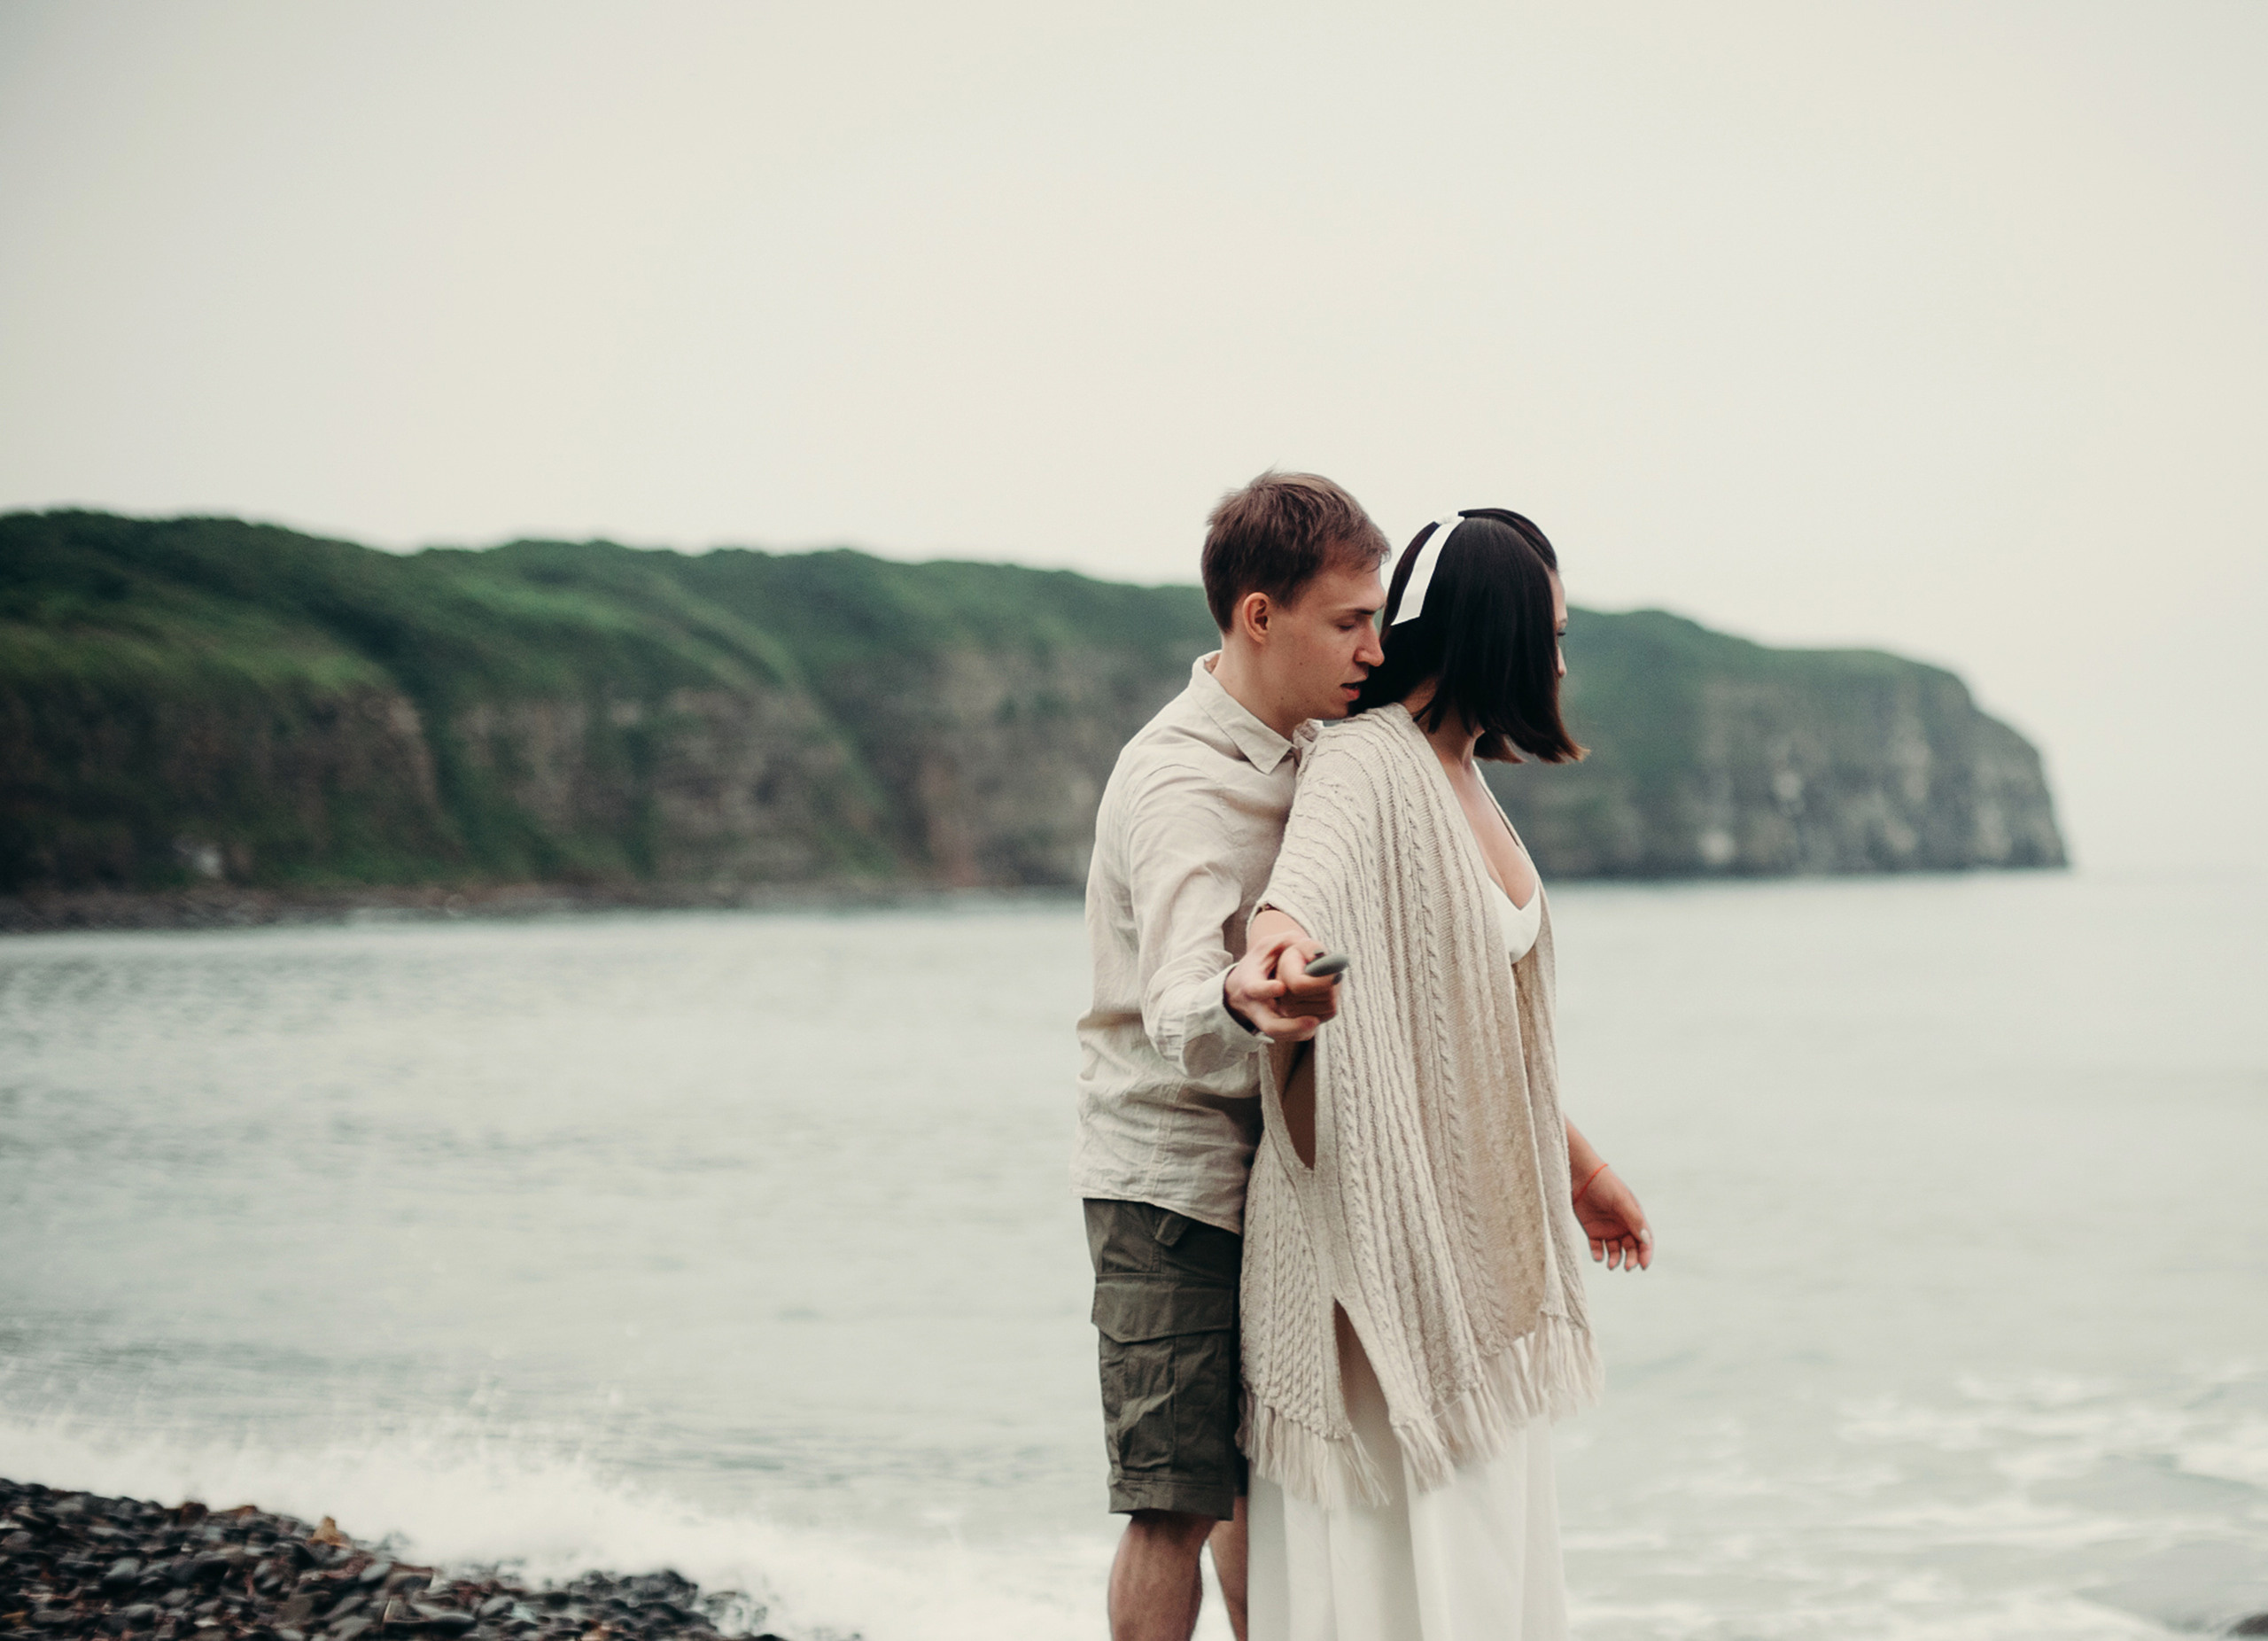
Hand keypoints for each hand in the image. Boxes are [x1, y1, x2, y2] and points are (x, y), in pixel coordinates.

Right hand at [1224, 930, 1339, 1040]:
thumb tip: (1311, 947)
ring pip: (1280, 1034)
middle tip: (1312, 1020)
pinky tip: (1314, 1021)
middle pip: (1270, 1025)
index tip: (1281, 987)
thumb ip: (1286, 941)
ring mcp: (1265, 1019)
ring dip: (1298, 1031)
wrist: (1241, 990)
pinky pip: (1288, 1035)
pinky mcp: (1275, 1027)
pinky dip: (1301, 1031)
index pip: (1256, 989)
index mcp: (1250, 984)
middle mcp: (1256, 1006)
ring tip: (1315, 1021)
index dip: (1267, 989)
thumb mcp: (1266, 947)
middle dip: (1289, 1027)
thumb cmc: (1259, 964)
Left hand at [1574, 1166, 1652, 1270]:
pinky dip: (1598, 1254)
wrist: (1580, 1174)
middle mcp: (1622, 1225)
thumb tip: (1646, 1241)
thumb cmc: (1604, 1184)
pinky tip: (1598, 1257)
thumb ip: (1634, 1220)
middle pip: (1630, 1248)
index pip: (1644, 1240)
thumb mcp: (1621, 1201)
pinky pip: (1597, 1247)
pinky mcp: (1592, 1230)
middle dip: (1630, 1259)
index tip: (1643, 1266)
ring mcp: (1607, 1228)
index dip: (1646, 1254)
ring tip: (1610, 1265)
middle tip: (1626, 1267)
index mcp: (1634, 1217)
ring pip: (1614, 1251)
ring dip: (1614, 1259)